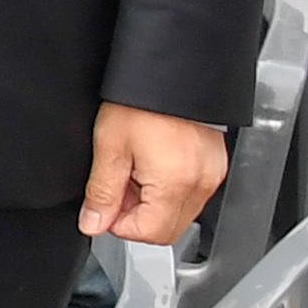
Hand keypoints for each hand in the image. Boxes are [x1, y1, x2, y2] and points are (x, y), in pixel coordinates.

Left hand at [81, 102, 230, 246]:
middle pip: (166, 228)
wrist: (170, 73)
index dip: (119, 223)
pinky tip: (152, 163)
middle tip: (118, 184)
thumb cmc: (141, 102)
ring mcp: (212, 175)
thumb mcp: (110, 147)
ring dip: (152, 201)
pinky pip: (190, 193)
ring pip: (178, 212)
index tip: (105, 204)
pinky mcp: (214, 165)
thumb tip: (94, 223)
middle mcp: (201, 183)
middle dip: (136, 215)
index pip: (149, 233)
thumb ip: (101, 192)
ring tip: (135, 168)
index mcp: (176, 183)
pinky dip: (168, 188)